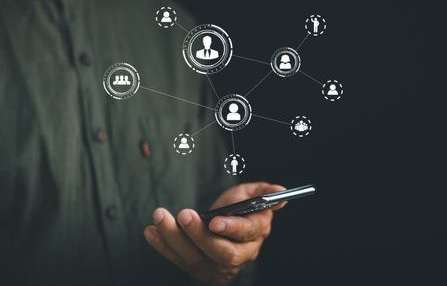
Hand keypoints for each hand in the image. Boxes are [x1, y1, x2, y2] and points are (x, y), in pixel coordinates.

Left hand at [144, 182, 285, 285]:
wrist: (225, 228)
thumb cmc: (239, 208)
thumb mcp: (251, 194)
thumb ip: (263, 191)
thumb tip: (280, 192)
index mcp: (255, 233)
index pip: (246, 233)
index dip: (231, 228)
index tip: (213, 220)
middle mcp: (240, 254)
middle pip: (221, 253)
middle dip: (199, 236)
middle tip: (183, 215)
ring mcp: (218, 266)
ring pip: (197, 259)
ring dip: (175, 240)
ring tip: (160, 217)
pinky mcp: (200, 270)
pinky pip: (179, 262)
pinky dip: (163, 247)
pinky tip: (151, 231)